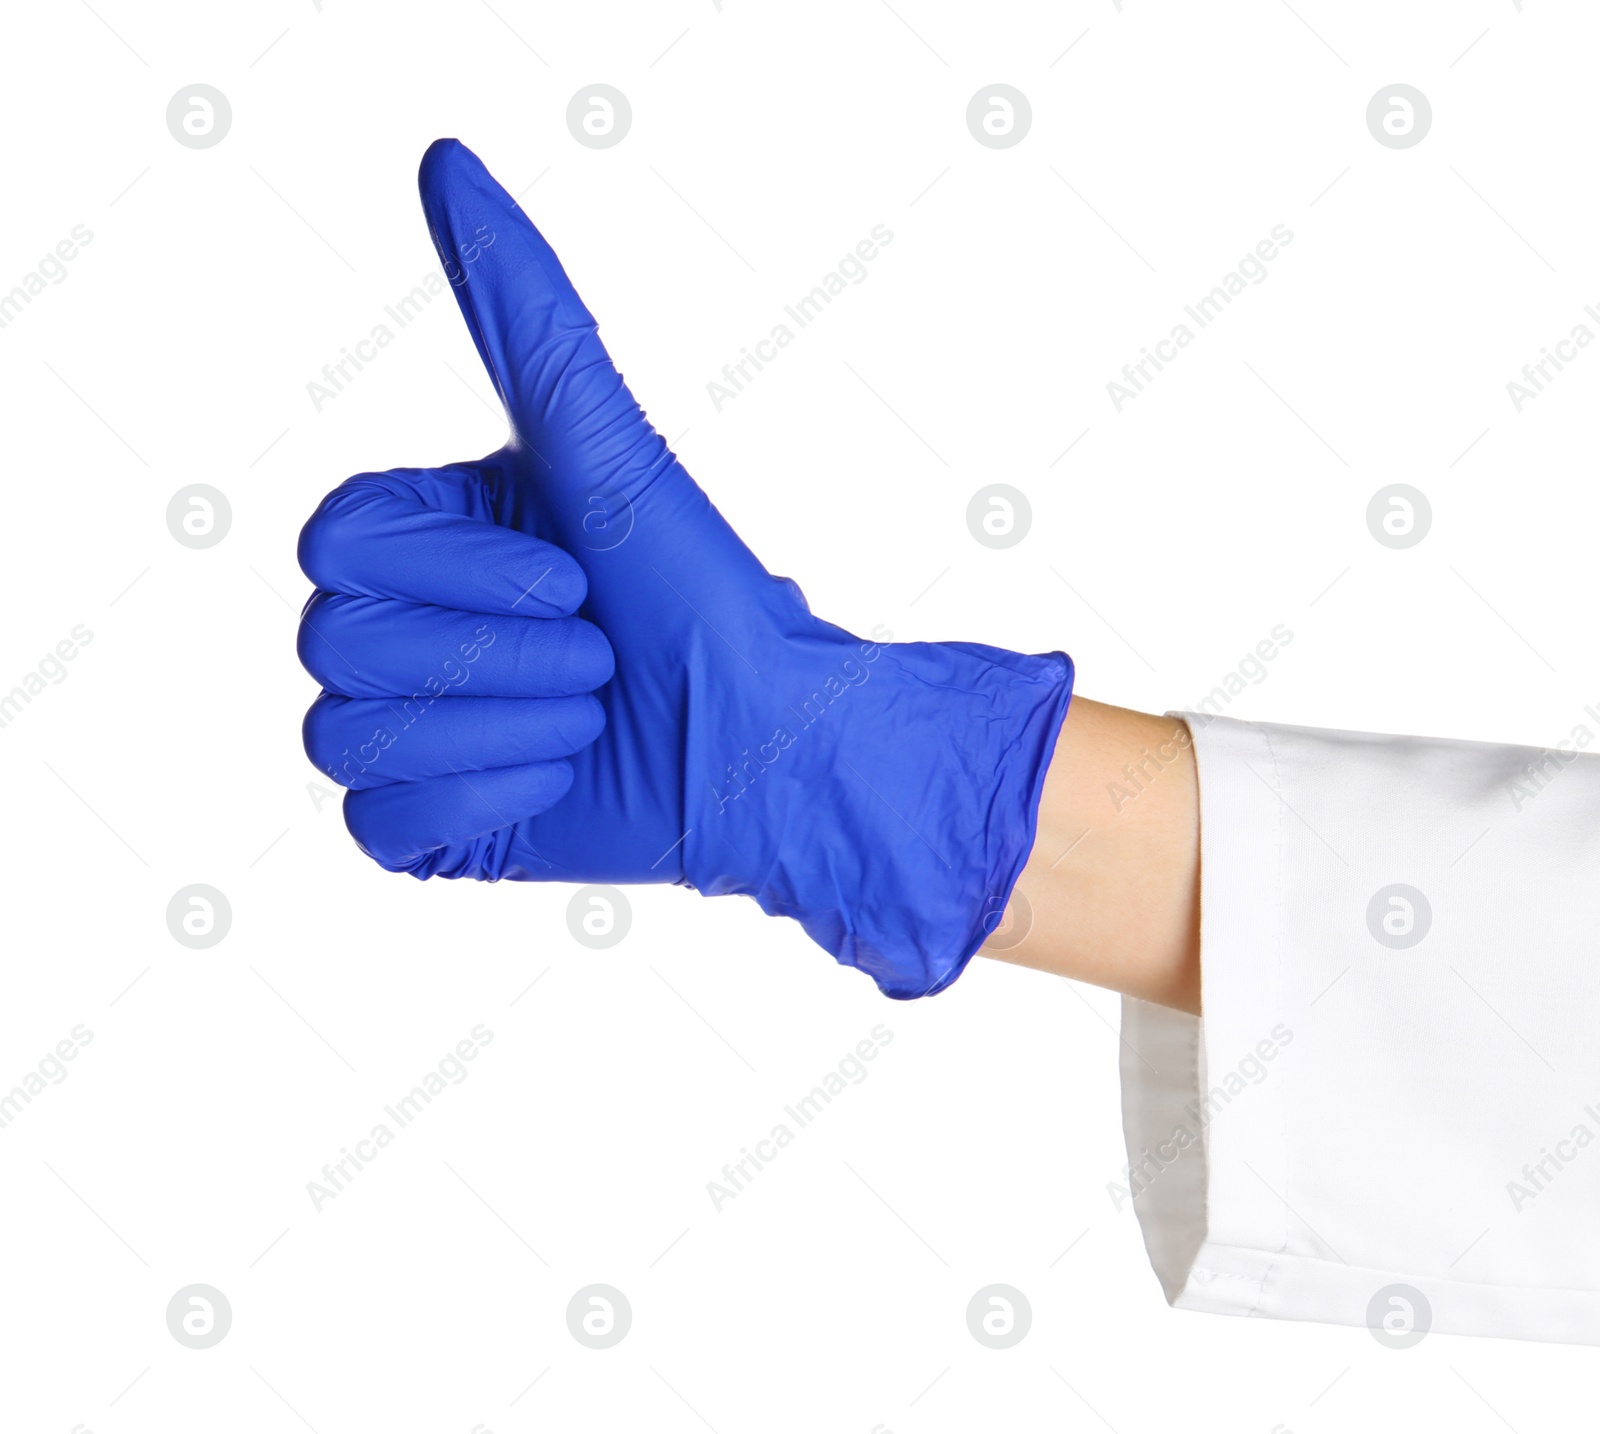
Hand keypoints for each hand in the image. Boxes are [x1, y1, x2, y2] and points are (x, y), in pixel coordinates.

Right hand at [299, 139, 1072, 997]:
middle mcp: (403, 626)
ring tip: (592, 714)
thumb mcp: (608, 446)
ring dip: (504, 723)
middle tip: (600, 654)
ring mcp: (408, 730)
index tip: (573, 574)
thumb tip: (447, 160)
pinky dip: (483, 800)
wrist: (769, 746)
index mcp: (430, 538)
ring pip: (344, 737)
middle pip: (333, 641)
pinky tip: (562, 776)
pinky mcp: (424, 827)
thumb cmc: (702, 597)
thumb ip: (524, 314)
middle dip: (496, 654)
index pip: (334, 542)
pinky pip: (375, 824)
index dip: (454, 571)